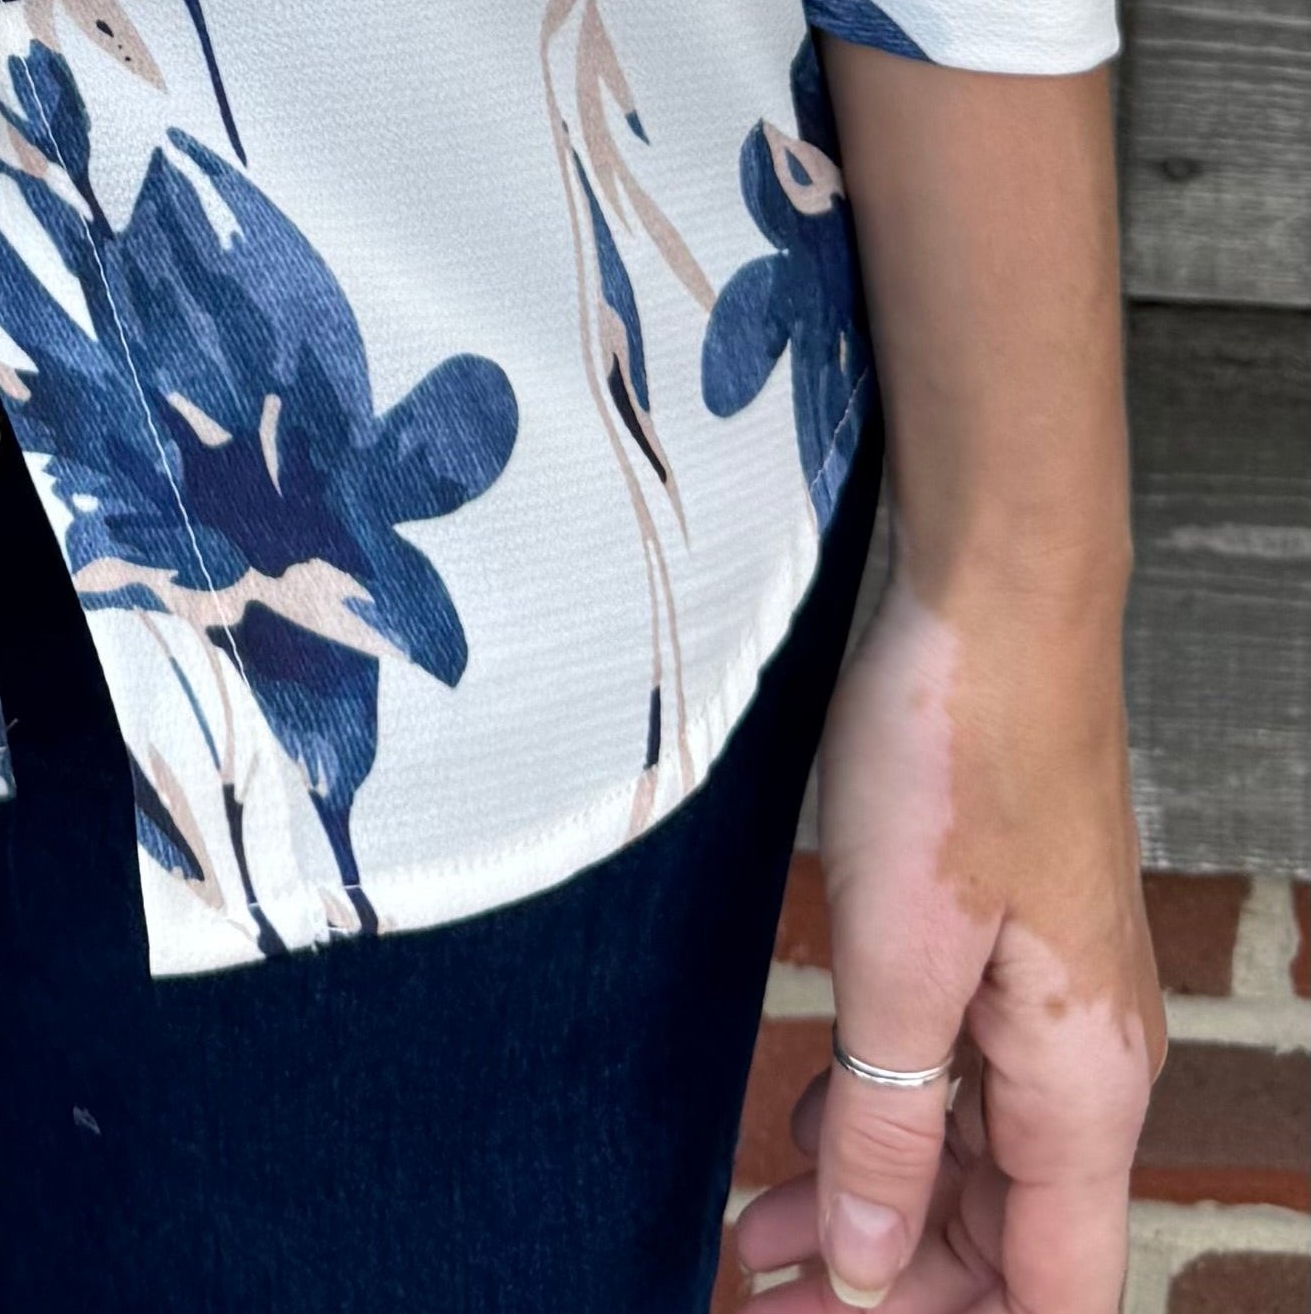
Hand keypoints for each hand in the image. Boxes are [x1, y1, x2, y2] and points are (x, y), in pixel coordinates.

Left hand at [726, 569, 1163, 1310]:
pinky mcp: (1010, 951)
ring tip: (758, 1238)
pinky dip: (886, 1122)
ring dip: (877, 1209)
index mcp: (1082, 1090)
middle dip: (892, 1286)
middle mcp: (1088, 1068)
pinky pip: (962, 1082)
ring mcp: (1053, 1008)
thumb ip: (888, 1122)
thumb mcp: (896, 957)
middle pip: (1009, 1243)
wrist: (995, 602)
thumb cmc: (955, 754)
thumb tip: (876, 1269)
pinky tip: (809, 1133)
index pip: (1052, 1295)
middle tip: (759, 1295)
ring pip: (978, 1164)